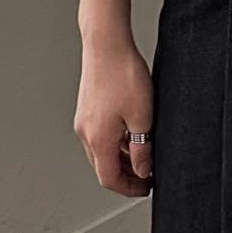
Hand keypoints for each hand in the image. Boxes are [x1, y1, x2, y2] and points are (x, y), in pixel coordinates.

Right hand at [74, 34, 153, 196]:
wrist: (106, 43)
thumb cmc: (123, 74)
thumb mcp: (143, 118)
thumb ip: (143, 149)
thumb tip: (143, 169)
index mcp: (98, 139)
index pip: (110, 179)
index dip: (129, 188)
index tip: (145, 188)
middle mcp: (86, 132)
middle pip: (103, 167)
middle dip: (126, 176)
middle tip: (147, 175)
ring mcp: (84, 119)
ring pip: (101, 151)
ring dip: (122, 158)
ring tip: (144, 154)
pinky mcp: (87, 108)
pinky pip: (100, 135)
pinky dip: (116, 142)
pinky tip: (132, 133)